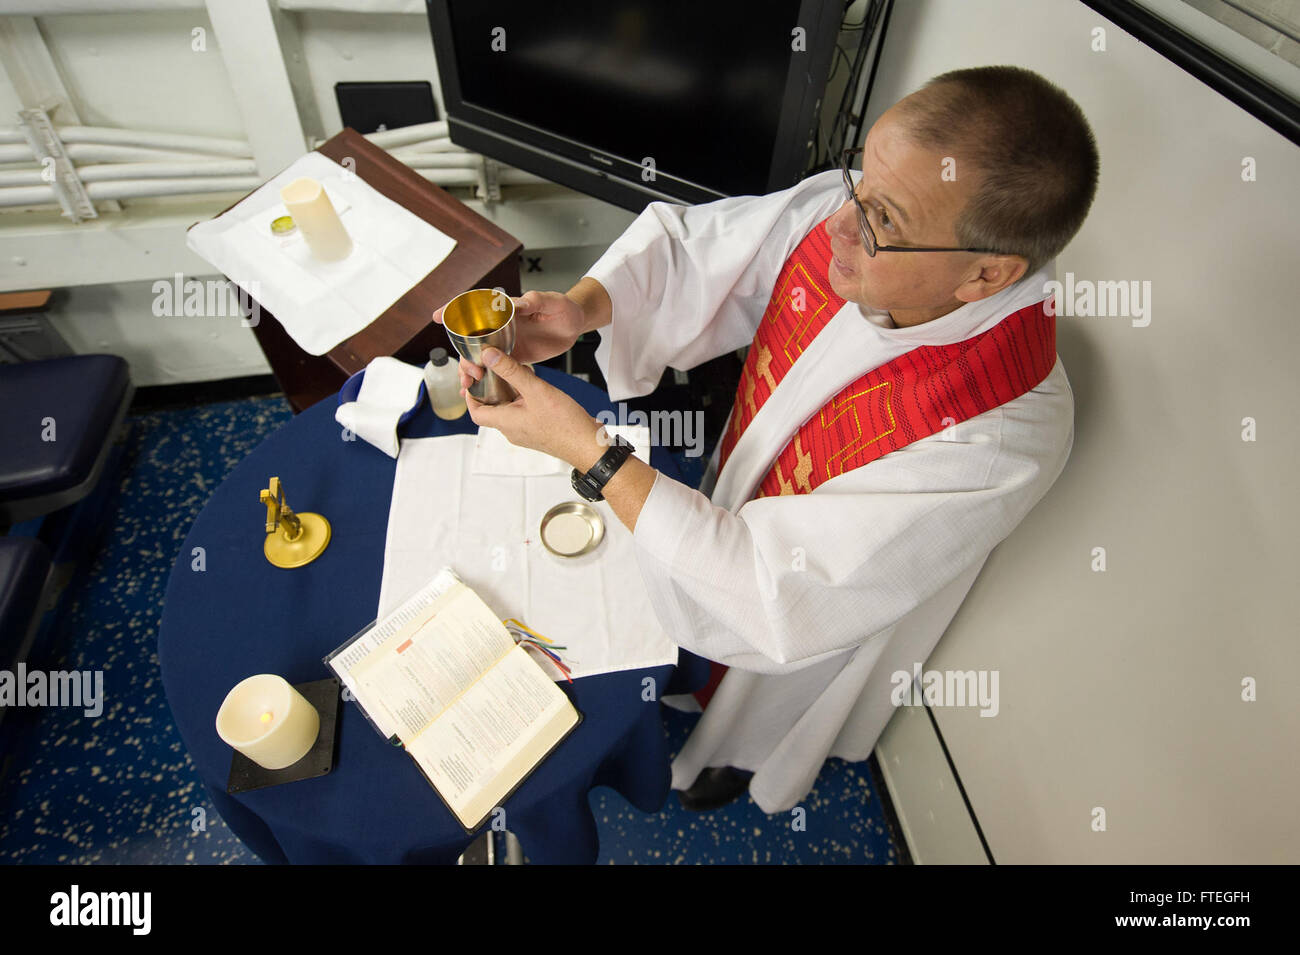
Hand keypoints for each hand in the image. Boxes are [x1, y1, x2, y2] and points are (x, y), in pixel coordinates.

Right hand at [433, 290, 587, 391]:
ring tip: (468, 385)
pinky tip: (477, 391)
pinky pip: (495, 369)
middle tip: (469, 371)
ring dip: (470, 370)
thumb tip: (518, 302)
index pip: (475, 307)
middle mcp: (501, 327)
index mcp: (506, 310)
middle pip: (471, 340)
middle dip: (463, 356)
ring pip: (479, 357)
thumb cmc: (564, 308)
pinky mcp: (514, 357)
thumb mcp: (552, 301)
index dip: (454, 310)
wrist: (575, 325)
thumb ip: (535, 300)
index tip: (438, 316)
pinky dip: (485, 380)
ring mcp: (505, 343)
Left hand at [462, 347, 602, 467]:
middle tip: (495, 369)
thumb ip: (511, 371)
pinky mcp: (538, 431)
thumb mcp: (536, 390)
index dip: (470, 395)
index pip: (476, 412)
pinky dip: (523, 398)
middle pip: (492, 408)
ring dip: (510, 391)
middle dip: (492, 387)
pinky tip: (535, 386)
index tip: (473, 379)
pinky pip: (523, 413)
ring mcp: (525, 432)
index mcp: (506, 422)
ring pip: (509, 409)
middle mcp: (512, 430)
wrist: (588, 446)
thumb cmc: (565, 425)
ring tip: (518, 373)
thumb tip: (489, 356)